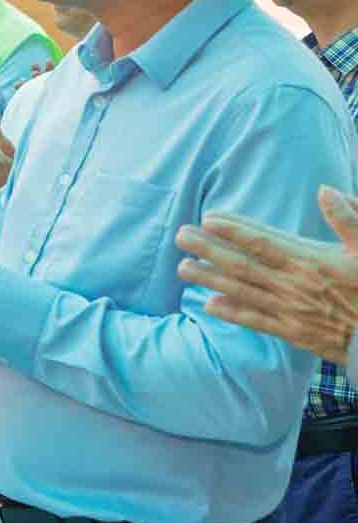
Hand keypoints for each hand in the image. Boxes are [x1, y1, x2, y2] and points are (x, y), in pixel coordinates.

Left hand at [175, 185, 357, 363]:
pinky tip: (209, 305)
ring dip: (210, 279)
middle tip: (181, 236)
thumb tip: (325, 190)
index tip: (208, 218)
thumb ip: (349, 218)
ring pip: (242, 292)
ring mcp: (291, 311)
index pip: (263, 241)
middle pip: (243, 264)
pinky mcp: (294, 333)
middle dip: (209, 249)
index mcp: (311, 261)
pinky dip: (232, 314)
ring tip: (182, 268)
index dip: (234, 229)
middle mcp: (294, 286)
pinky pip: (256, 322)